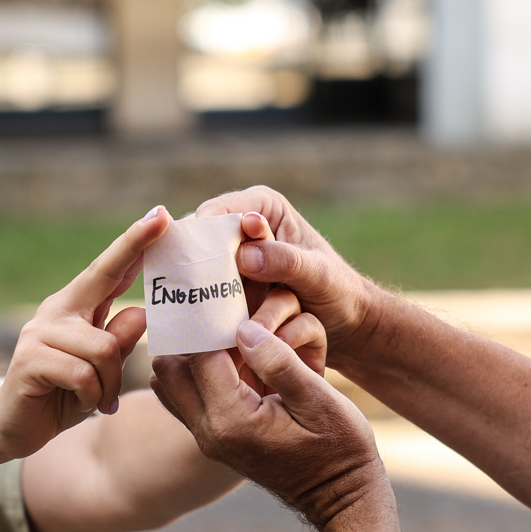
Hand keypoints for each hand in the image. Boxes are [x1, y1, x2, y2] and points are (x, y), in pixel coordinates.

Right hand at [0, 206, 170, 457]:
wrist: (15, 428)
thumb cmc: (65, 395)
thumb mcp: (103, 369)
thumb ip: (120, 339)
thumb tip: (142, 312)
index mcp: (74, 305)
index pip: (109, 267)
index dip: (135, 241)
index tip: (161, 215)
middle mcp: (55, 311)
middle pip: (111, 299)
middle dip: (129, 324)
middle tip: (125, 359)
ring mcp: (39, 333)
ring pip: (106, 348)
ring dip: (109, 383)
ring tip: (96, 399)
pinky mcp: (29, 359)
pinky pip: (85, 375)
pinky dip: (92, 396)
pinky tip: (79, 404)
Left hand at [152, 318, 384, 527]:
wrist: (342, 497)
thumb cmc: (340, 447)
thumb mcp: (320, 400)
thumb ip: (279, 362)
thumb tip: (244, 329)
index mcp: (233, 421)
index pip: (200, 356)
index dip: (214, 323)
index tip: (232, 301)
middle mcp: (210, 433)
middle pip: (169, 369)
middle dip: (192, 339)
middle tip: (224, 319)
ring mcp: (209, 439)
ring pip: (168, 384)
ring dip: (189, 358)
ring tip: (226, 340)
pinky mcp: (214, 440)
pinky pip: (184, 398)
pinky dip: (195, 375)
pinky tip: (230, 361)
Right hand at [196, 186, 381, 364]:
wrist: (344, 323)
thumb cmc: (338, 291)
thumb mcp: (319, 275)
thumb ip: (286, 261)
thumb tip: (245, 255)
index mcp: (263, 207)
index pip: (218, 212)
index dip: (202, 235)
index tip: (198, 266)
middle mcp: (241, 226)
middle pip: (199, 239)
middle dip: (193, 265)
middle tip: (186, 294)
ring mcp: (231, 258)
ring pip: (196, 268)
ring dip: (194, 290)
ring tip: (189, 313)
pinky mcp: (227, 287)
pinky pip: (203, 292)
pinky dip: (201, 307)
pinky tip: (196, 324)